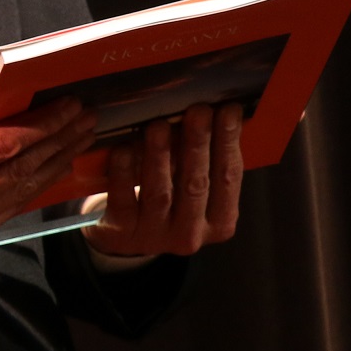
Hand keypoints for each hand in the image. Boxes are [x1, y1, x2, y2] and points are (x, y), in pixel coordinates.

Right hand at [0, 74, 94, 246]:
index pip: (3, 146)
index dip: (41, 125)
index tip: (68, 106)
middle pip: (20, 170)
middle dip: (58, 141)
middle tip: (85, 118)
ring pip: (22, 192)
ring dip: (55, 163)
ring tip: (80, 138)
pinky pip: (11, 207)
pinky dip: (36, 185)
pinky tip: (55, 165)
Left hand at [82, 102, 243, 257]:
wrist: (123, 239)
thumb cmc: (166, 204)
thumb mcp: (191, 188)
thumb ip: (205, 162)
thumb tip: (219, 111)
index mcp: (219, 222)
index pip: (228, 178)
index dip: (229, 143)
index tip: (229, 110)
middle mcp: (190, 234)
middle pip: (196, 184)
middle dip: (198, 144)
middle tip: (198, 110)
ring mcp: (155, 236)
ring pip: (160, 193)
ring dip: (159, 156)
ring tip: (158, 125)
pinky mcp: (122, 233)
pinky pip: (123, 200)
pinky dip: (122, 172)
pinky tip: (122, 148)